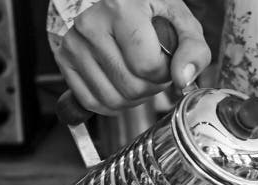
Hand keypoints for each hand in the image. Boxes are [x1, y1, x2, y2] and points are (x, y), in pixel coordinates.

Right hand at [55, 0, 210, 115]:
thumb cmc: (144, 7)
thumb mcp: (178, 18)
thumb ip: (192, 48)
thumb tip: (183, 79)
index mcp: (122, 9)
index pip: (148, 66)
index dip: (164, 72)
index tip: (164, 60)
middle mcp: (92, 25)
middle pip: (131, 88)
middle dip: (151, 87)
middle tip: (152, 70)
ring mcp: (75, 44)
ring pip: (113, 100)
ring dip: (133, 98)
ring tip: (137, 75)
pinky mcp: (65, 60)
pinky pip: (92, 102)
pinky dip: (112, 103)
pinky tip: (120, 84)